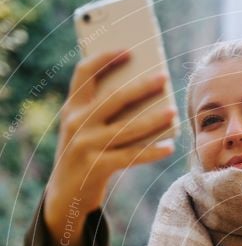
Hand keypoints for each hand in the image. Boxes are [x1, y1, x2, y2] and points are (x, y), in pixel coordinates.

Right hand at [46, 49, 176, 221]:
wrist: (64, 195)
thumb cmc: (83, 154)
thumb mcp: (83, 129)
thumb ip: (101, 110)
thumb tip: (143, 93)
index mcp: (72, 108)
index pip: (84, 73)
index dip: (105, 57)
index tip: (128, 50)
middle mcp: (77, 123)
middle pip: (114, 97)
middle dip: (142, 85)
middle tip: (164, 76)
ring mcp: (86, 145)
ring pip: (128, 128)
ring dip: (154, 119)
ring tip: (173, 112)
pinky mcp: (97, 167)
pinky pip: (131, 157)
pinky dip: (152, 152)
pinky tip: (168, 147)